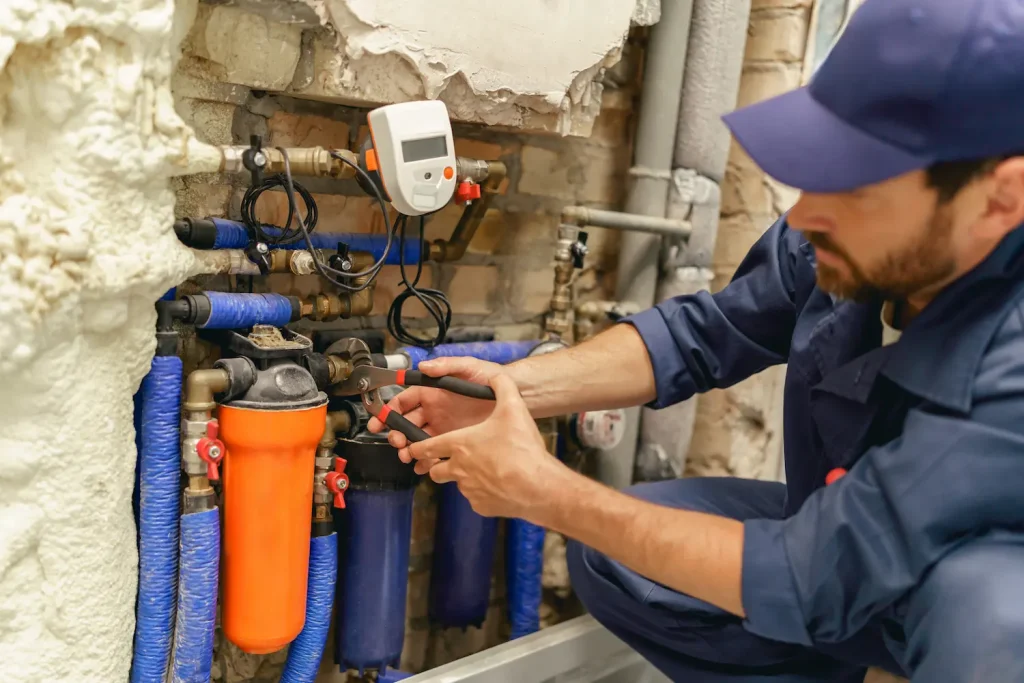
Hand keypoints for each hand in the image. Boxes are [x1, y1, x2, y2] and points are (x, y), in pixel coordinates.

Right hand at [367, 356, 503, 472]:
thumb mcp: (469, 366)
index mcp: (434, 392)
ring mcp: (444, 427)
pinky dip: (426, 461)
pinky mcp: (456, 441)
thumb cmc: (491, 378)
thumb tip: (424, 367)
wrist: (516, 397)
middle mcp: (436, 410)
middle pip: (407, 423)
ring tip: (407, 455)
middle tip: (396, 441)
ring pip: (418, 440)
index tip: (380, 419)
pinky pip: (436, 452)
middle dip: (397, 432)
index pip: (405, 400)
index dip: (390, 409)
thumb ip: (446, 365)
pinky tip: (423, 466)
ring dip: (408, 448)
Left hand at [405, 373, 569, 519]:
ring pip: (457, 484)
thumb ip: (502, 386)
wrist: (538, 485)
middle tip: (453, 461)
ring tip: (485, 470)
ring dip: (464, 478)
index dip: (417, 448)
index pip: (426, 447)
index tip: (412, 449)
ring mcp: (468, 490)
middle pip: (435, 471)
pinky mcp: (480, 506)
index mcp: (460, 444)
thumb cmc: (521, 447)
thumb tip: (495, 376)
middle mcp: (458, 468)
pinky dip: (483, 493)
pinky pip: (475, 499)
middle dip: (438, 466)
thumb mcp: (513, 408)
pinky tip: (499, 483)